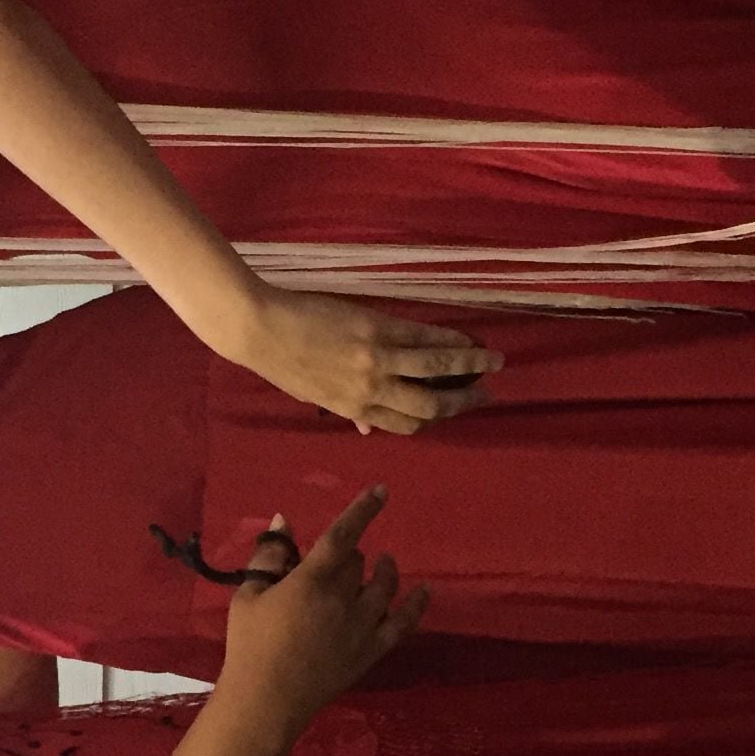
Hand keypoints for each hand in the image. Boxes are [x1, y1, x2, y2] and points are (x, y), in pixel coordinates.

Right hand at [213, 487, 428, 730]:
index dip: (363, 510)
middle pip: (358, 562)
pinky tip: (424, 591)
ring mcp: (362, 626)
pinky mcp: (371, 651)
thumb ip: (268, 557)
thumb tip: (284, 521)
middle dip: (350, 555)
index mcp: (311, 580)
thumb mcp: (248, 595)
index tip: (382, 491)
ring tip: (384, 564)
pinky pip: (403, 623)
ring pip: (384, 586)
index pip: (342, 536)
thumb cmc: (250, 644)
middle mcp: (343, 598)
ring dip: (385, 570)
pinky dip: (416, 604)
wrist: (266, 700)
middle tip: (334, 563)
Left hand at [232, 287, 502, 433]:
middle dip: (463, 402)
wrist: (260, 328)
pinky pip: (423, 338)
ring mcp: (376, 360)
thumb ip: (347, 410)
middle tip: (486, 394)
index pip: (407, 425)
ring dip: (471, 366)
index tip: (452, 409)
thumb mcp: (313, 395)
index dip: (435, 419)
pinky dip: (450, 340)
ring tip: (495, 361)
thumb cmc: (282, 362)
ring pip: (436, 370)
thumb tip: (368, 427)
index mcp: (354, 410)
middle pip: (430, 406)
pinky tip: (466, 340)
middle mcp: (370, 391)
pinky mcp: (377, 329)